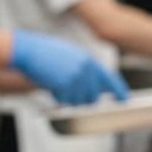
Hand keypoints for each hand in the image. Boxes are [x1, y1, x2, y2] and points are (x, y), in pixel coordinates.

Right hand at [9, 30, 129, 105]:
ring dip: (69, 98)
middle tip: (68, 91)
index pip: (109, 78)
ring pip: (79, 101)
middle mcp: (86, 69)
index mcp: (88, 60)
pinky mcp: (65, 84)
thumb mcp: (71, 56)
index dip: (118, 90)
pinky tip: (51, 85)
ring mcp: (76, 77)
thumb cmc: (45, 54)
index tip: (124, 99)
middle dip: (83, 98)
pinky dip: (58, 97)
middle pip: (93, 96)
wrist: (27, 50)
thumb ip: (85, 70)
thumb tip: (98, 87)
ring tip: (57, 83)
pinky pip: (65, 101)